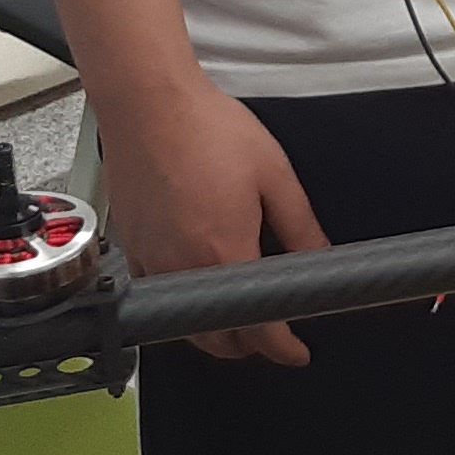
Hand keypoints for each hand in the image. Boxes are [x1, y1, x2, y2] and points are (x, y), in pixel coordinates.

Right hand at [92, 77, 324, 364]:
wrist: (149, 102)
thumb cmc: (205, 128)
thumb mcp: (274, 175)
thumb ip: (301, 227)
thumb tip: (322, 260)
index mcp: (226, 253)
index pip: (259, 329)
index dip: (284, 348)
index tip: (297, 352)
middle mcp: (184, 266)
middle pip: (217, 341)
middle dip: (249, 346)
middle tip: (272, 332)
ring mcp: (152, 261)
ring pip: (184, 326)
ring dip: (214, 332)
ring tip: (238, 314)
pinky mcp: (132, 248)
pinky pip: (157, 296)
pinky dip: (180, 304)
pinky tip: (196, 284)